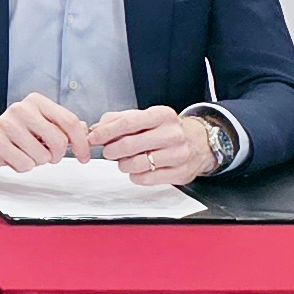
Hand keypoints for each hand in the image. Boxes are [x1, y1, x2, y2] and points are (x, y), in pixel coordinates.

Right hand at [0, 94, 93, 176]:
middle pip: (58, 140)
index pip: (69, 121)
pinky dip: (22, 167)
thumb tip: (85, 130)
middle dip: (56, 155)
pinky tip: (11, 158)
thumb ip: (62, 127)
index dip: (80, 142)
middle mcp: (21, 108)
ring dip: (36, 161)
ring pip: (41, 156)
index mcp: (35, 101)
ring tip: (23, 153)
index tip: (83, 156)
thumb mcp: (39, 127)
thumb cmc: (12, 137)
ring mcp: (7, 124)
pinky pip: (25, 164)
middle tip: (46, 156)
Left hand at [92, 106, 217, 187]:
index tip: (94, 137)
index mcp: (162, 115)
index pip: (129, 123)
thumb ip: (119, 120)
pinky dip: (135, 176)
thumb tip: (97, 128)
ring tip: (124, 161)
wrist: (199, 142)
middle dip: (112, 150)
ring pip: (138, 164)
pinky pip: (147, 178)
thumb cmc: (165, 130)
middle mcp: (173, 133)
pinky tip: (137, 170)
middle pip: (131, 144)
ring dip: (123, 164)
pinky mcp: (180, 172)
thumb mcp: (145, 117)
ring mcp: (179, 154)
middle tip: (108, 152)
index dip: (107, 132)